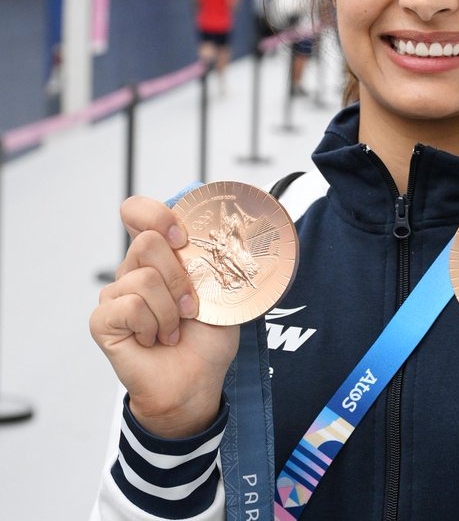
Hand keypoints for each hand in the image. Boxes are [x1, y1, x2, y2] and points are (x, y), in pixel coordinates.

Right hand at [89, 196, 238, 436]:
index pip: (138, 212)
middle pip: (147, 242)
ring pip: (143, 278)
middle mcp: (134, 269)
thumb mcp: (222, 291)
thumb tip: (222, 237)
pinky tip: (155, 339)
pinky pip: (129, 306)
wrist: (196, 379)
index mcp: (161, 256)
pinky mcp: (103, 320)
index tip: (182, 238)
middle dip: (180, 278)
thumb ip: (213, 261)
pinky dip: (152, 325)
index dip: (156, 215)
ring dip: (170, 310)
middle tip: (191, 306)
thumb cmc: (208, 337)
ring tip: (175, 328)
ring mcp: (115, 294)